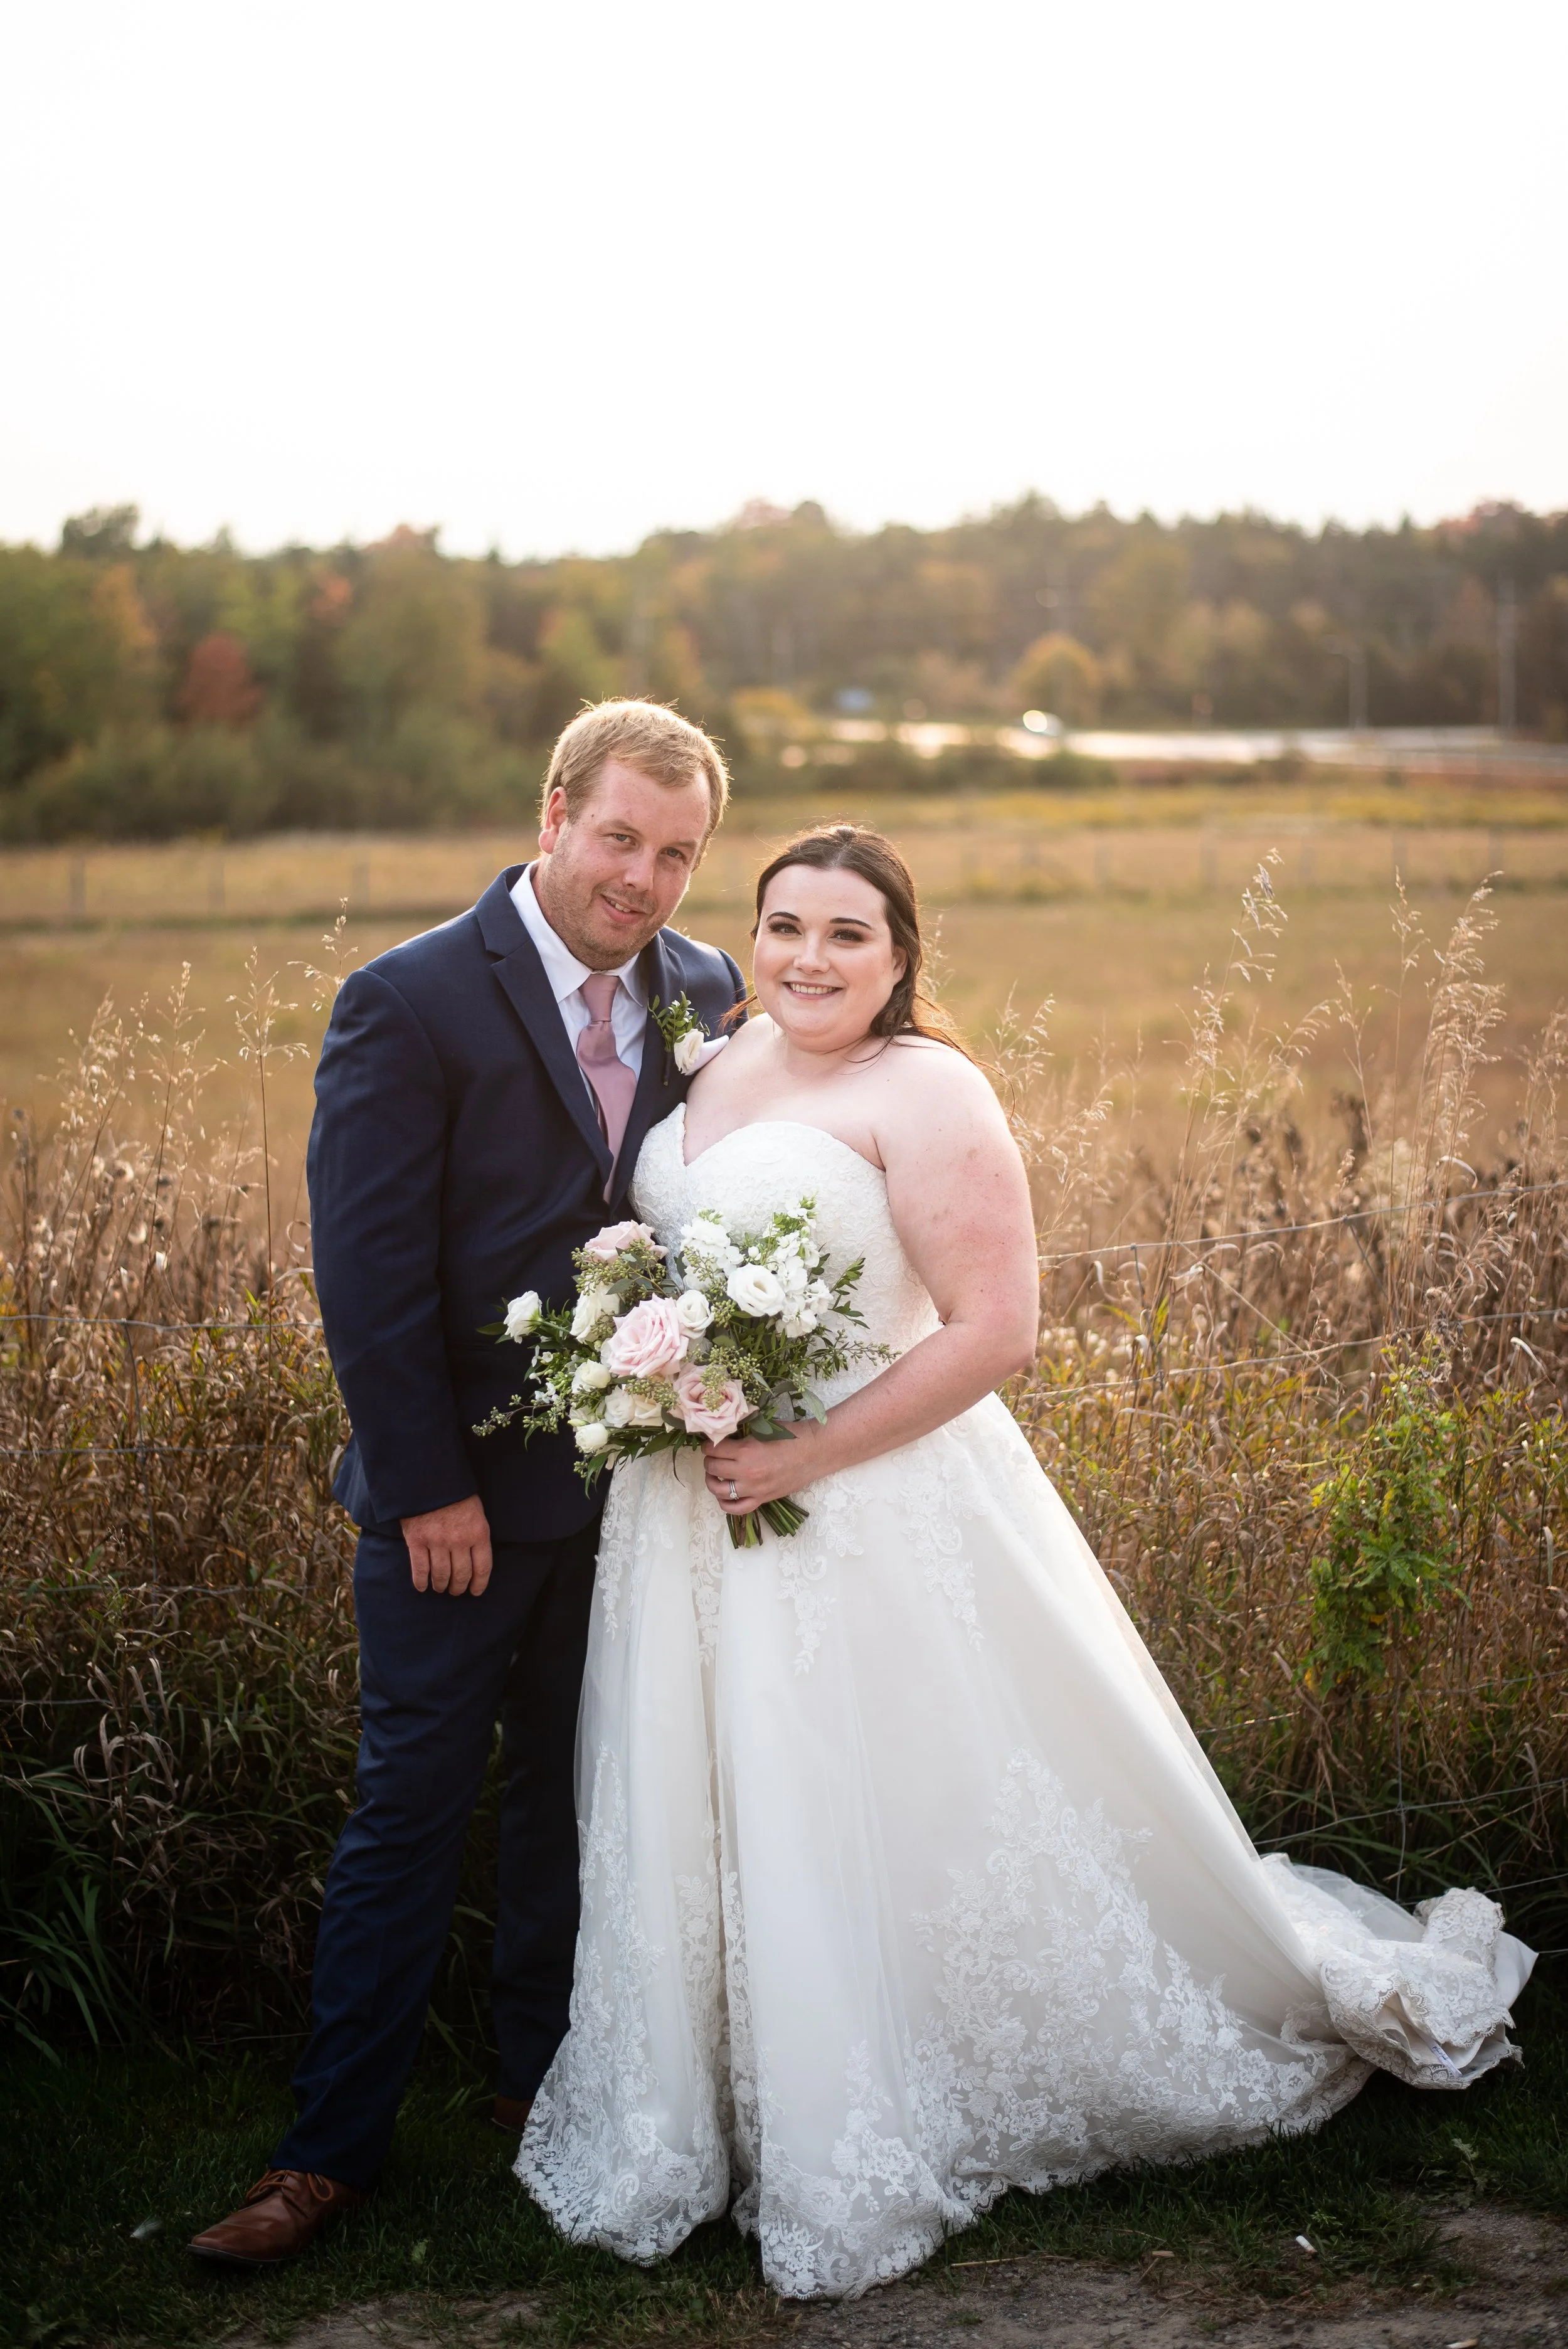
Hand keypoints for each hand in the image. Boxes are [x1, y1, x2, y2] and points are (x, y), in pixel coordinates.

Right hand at [401, 1494, 492, 1595]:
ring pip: (441, 1575)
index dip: (479, 1584)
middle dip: (458, 1587)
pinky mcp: (417, 1541)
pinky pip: (420, 1569)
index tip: (475, 1591)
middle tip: (455, 1590)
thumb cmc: (455, 1494)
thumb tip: (475, 1558)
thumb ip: (477, 1534)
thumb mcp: (476, 1511)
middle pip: (461, 1575)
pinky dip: (421, 1582)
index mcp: (478, 1533)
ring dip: (441, 1586)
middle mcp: (459, 1540)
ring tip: (440, 1587)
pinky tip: (422, 1587)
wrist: (429, 1478)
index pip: (482, 1567)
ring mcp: (437, 1541)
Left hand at [703, 1424, 828, 1514]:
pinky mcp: (762, 1499)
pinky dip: (724, 1503)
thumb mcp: (763, 1429)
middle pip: (712, 1467)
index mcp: (746, 1451)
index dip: (709, 1444)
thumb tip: (723, 1433)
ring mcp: (753, 1489)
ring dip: (711, 1480)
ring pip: (718, 1490)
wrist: (814, 1453)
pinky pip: (736, 1509)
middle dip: (709, 1459)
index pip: (713, 1449)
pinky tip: (724, 1494)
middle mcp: (746, 1472)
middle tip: (714, 1454)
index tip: (711, 1442)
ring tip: (714, 1473)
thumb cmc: (791, 1437)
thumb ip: (742, 1433)